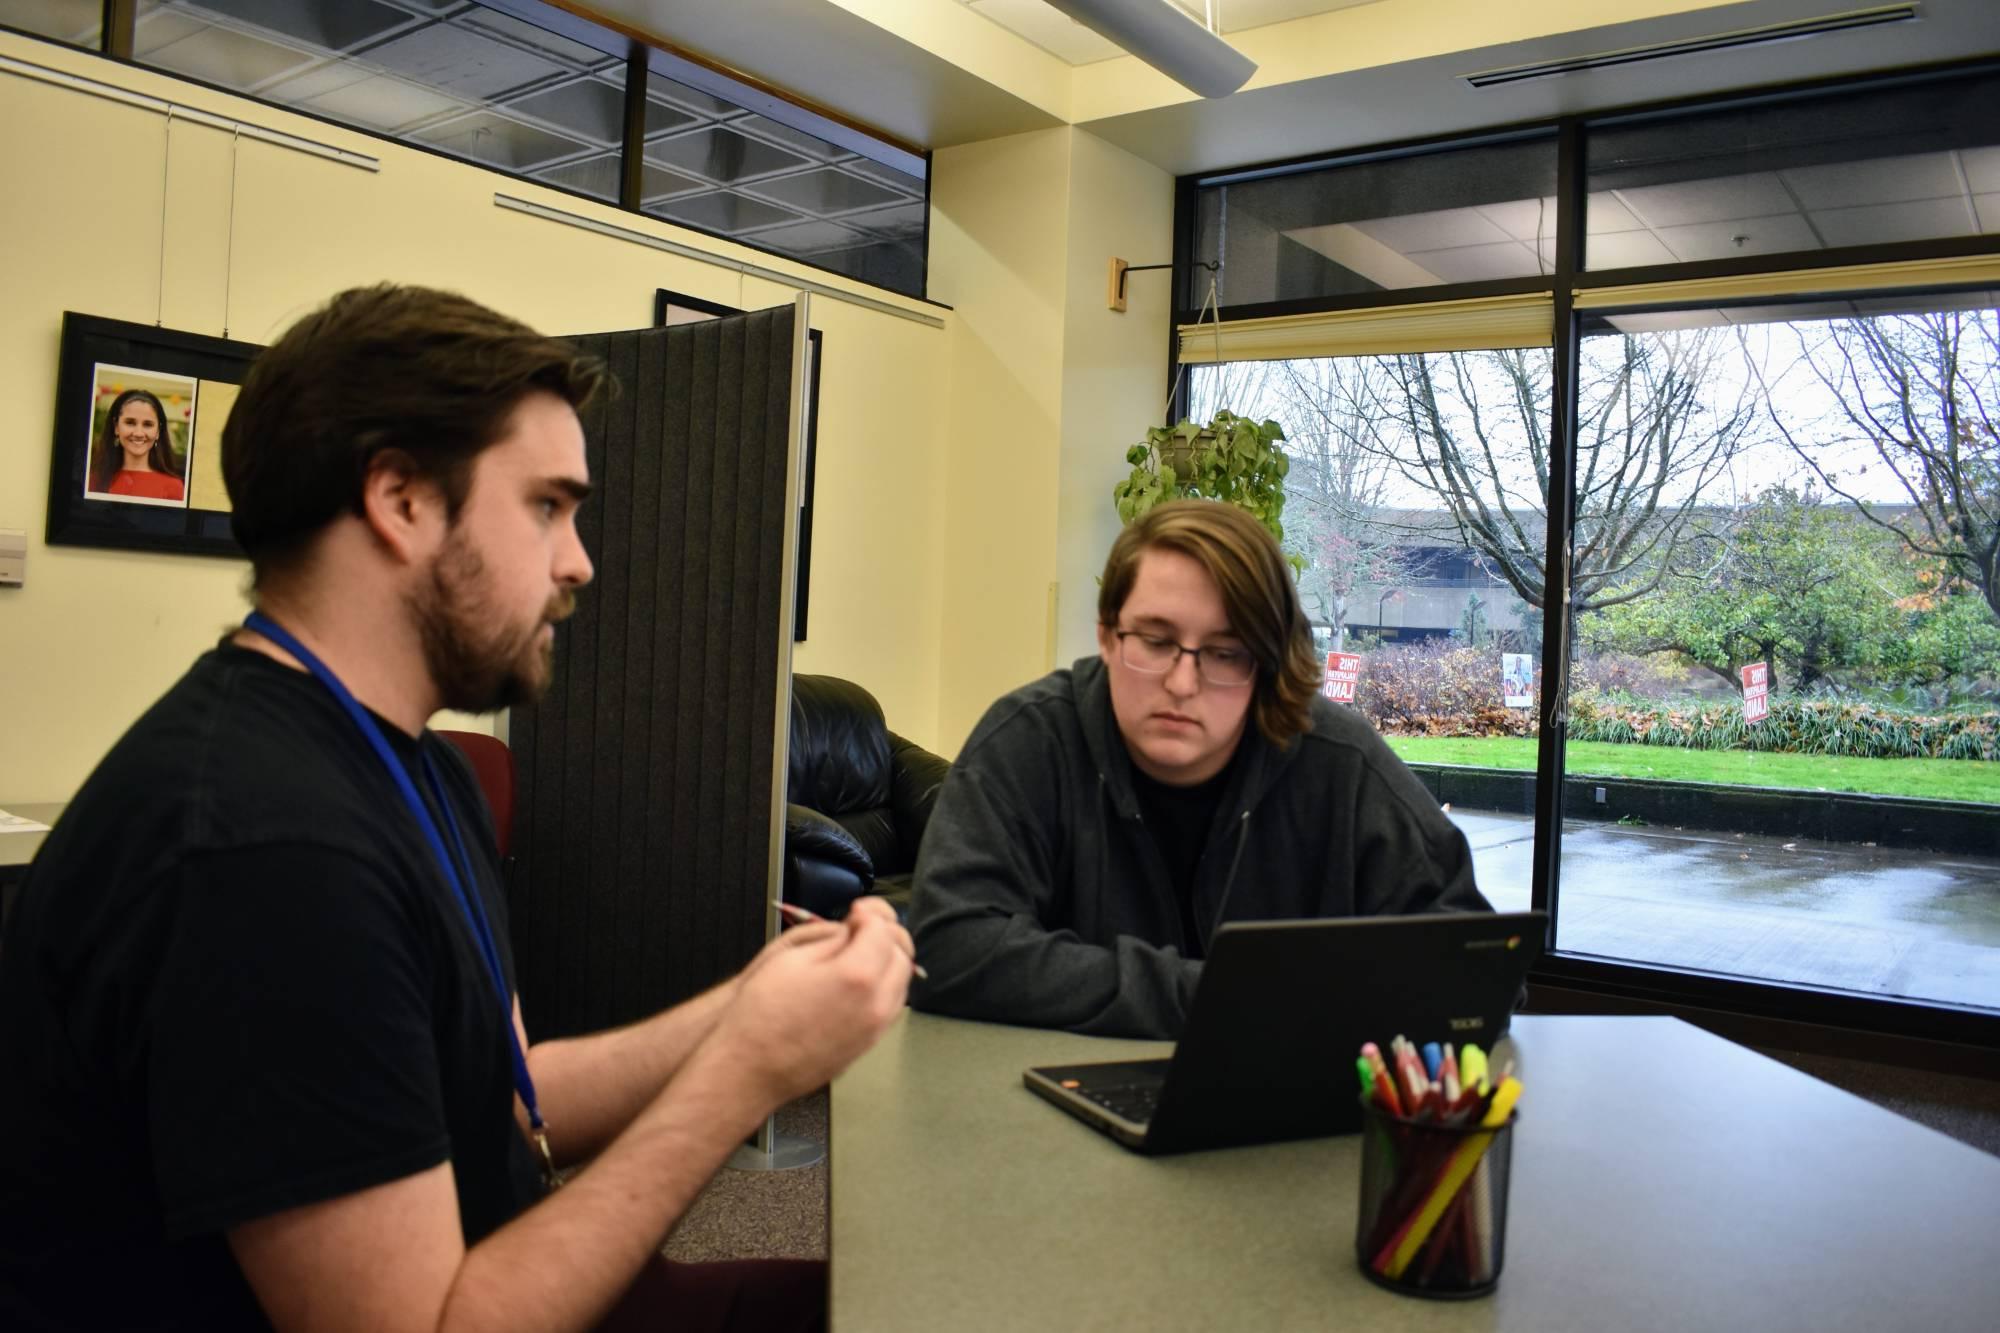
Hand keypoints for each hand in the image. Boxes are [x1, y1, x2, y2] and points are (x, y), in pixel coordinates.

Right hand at [709, 906, 911, 1104]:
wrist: (749, 1066)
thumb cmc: (761, 1010)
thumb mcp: (791, 955)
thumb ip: (833, 937)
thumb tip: (855, 929)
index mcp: (857, 975)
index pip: (883, 930)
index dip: (871, 913)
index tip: (854, 910)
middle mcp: (876, 1003)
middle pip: (902, 955)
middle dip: (886, 935)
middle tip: (860, 928)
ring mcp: (875, 1029)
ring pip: (901, 983)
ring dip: (889, 961)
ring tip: (861, 952)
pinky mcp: (868, 1046)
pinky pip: (890, 1008)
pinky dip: (883, 987)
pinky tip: (859, 981)